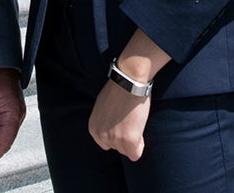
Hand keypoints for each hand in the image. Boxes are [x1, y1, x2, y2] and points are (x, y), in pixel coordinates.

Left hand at [88, 28, 170, 160]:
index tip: (122, 121)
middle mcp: (101, 136)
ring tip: (134, 121)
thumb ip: (104, 121)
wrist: (129, 80)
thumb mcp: (102, 107)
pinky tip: (140, 129)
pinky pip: (136, 154)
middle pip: (116, 148)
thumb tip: (110, 129)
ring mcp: (114, 139)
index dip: (116, 133)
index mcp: (93, 128)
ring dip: (133, 140)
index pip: (105, 143)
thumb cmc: (119, 88)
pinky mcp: (128, 141)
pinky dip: (140, 146)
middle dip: (124, 138)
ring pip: (127, 151)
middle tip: (130, 120)